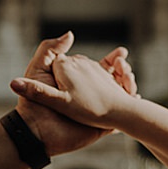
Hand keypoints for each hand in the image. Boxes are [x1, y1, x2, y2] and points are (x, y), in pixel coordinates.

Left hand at [12, 34, 136, 161]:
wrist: (36, 134)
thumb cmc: (33, 103)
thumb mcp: (38, 70)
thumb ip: (50, 50)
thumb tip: (71, 34)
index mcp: (76, 80)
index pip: (100, 65)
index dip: (113, 59)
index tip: (121, 54)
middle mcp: (87, 93)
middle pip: (114, 78)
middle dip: (125, 71)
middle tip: (126, 67)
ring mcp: (95, 109)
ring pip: (121, 94)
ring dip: (129, 86)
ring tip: (129, 82)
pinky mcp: (101, 126)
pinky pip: (121, 117)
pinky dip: (130, 107)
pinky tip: (134, 98)